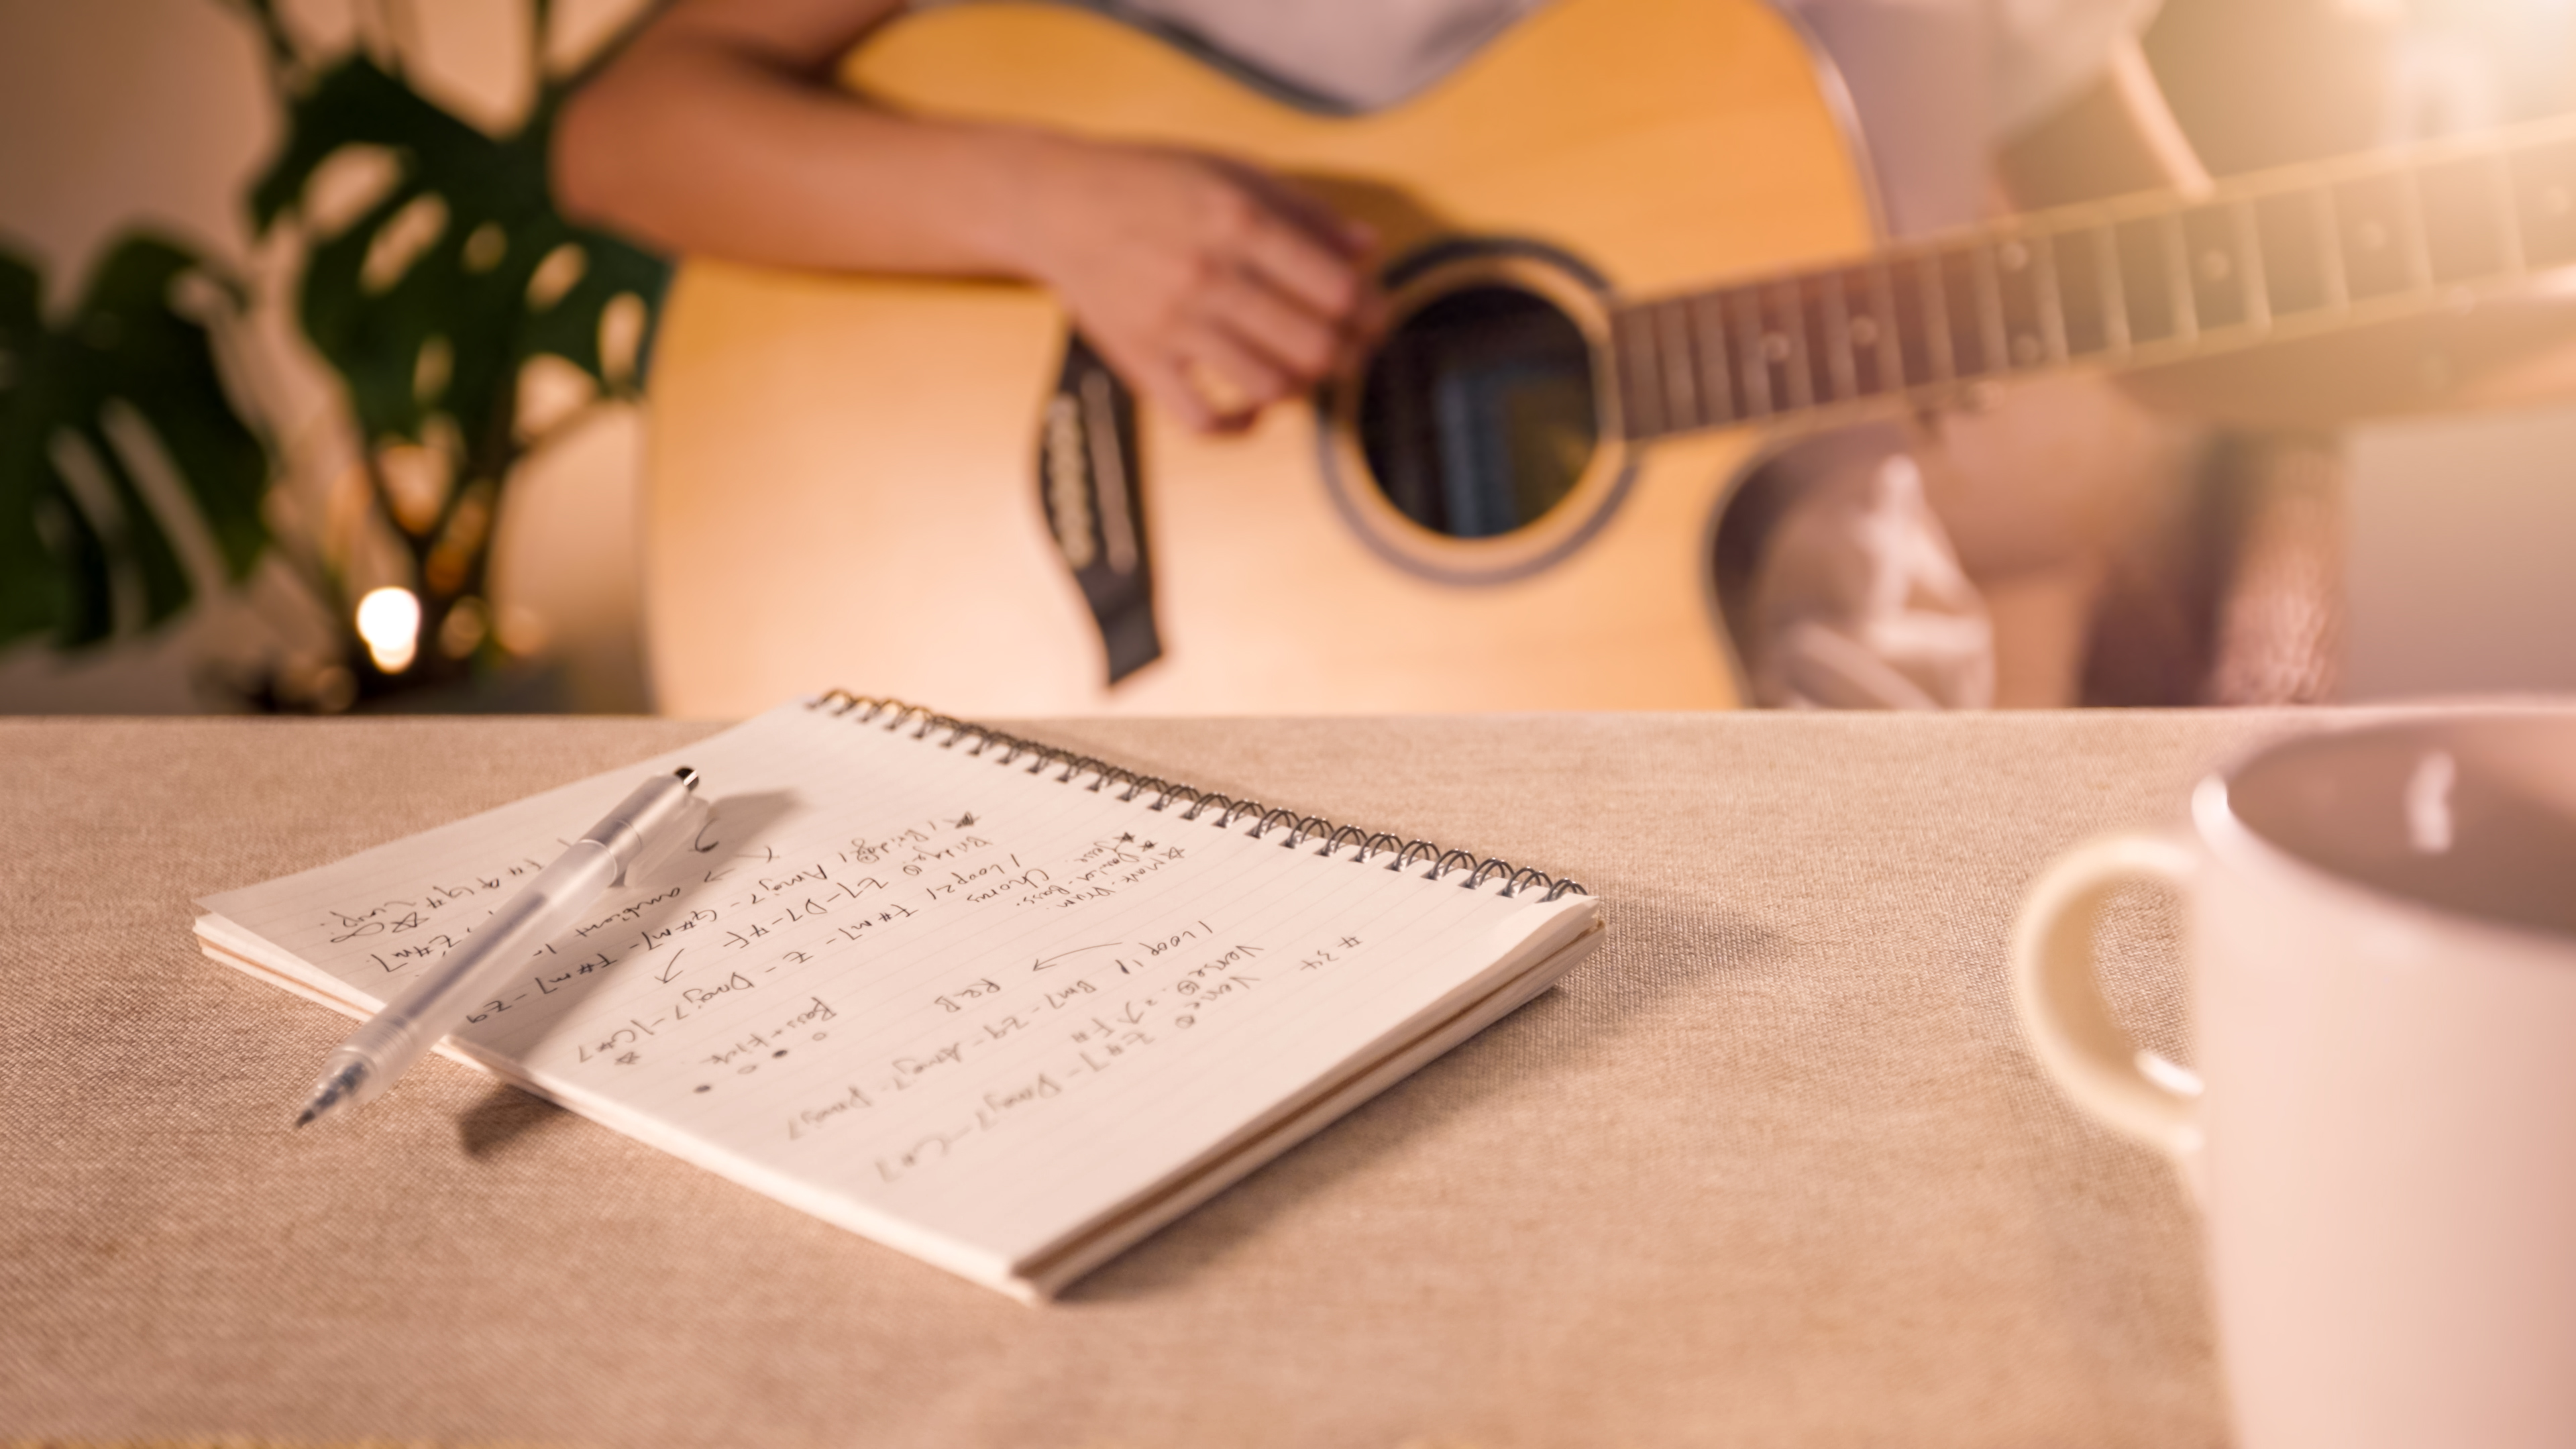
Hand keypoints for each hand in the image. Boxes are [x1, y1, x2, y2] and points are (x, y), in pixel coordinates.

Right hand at [1004, 136, 1381, 430]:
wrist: (1057, 205)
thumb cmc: (1151, 184)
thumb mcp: (1232, 172)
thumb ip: (1304, 211)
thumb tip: (1367, 249)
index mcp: (1240, 222)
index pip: (1336, 289)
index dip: (1372, 311)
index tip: (1375, 315)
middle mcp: (1209, 276)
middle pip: (1314, 346)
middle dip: (1350, 355)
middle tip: (1353, 350)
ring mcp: (1174, 325)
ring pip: (1271, 386)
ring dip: (1303, 387)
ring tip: (1303, 371)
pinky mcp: (1142, 361)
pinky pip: (1203, 420)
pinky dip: (1241, 424)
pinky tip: (1253, 406)